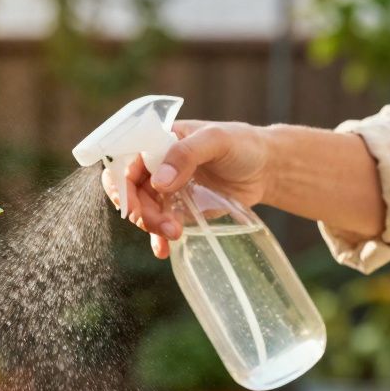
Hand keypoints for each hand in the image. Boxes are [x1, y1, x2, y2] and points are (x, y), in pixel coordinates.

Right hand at [102, 120, 272, 258]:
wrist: (267, 168)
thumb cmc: (242, 144)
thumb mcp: (217, 140)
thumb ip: (186, 154)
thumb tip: (159, 182)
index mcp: (160, 141)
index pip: (127, 160)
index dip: (122, 184)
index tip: (132, 206)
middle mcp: (158, 164)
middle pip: (133, 190)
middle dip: (141, 211)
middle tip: (164, 226)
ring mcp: (167, 187)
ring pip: (144, 209)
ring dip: (152, 226)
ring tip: (174, 235)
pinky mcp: (179, 208)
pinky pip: (160, 223)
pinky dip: (158, 238)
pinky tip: (163, 250)